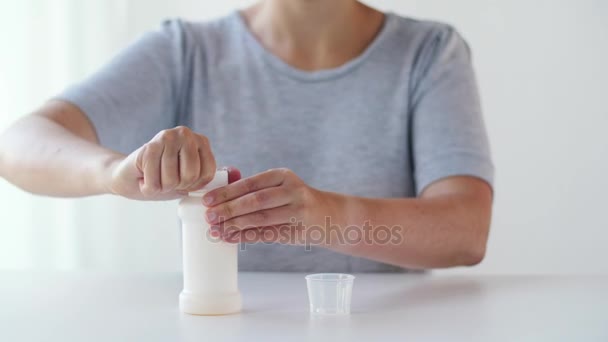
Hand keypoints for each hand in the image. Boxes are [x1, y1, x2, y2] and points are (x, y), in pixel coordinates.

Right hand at [107, 126, 215, 199]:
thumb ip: (210, 175)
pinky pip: (154, 182)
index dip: (194, 185)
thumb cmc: (164, 179)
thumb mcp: (191, 179)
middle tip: (168, 180)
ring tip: (156, 176)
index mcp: (201, 141)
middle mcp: (186, 134)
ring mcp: (166, 137)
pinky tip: (145, 177)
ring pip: (171, 180)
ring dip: (161, 187)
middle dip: (177, 186)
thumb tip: (235, 172)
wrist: (130, 176)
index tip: (185, 182)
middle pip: (190, 175)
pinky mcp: (148, 147)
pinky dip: (149, 187)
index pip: (207, 174)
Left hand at [202, 168, 333, 243]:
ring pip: (261, 219)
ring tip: (216, 230)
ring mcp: (297, 212)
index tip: (208, 200)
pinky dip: (246, 237)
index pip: (251, 183)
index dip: (227, 192)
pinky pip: (267, 235)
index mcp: (283, 176)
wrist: (329, 215)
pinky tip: (231, 238)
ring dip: (235, 226)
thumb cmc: (295, 199)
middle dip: (229, 210)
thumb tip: (219, 194)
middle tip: (209, 217)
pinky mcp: (298, 232)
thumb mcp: (281, 186)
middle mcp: (293, 191)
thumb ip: (254, 187)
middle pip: (255, 201)